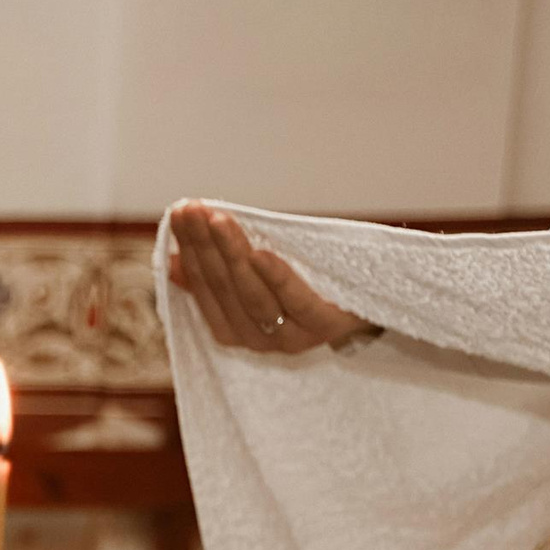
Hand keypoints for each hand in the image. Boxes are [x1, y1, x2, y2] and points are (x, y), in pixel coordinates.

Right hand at [167, 202, 371, 353]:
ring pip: (252, 292)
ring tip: (217, 220)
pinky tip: (260, 252)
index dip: (189, 250)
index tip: (179, 215)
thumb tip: (173, 262)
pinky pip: (294, 300)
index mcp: (236, 330)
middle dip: (203, 245)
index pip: (204, 287)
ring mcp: (291, 336)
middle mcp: (258, 339)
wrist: (376, 298)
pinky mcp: (324, 325)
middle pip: (224, 287)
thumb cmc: (312, 281)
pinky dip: (276, 276)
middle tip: (191, 210)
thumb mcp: (260, 276)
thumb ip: (220, 275)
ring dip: (231, 253)